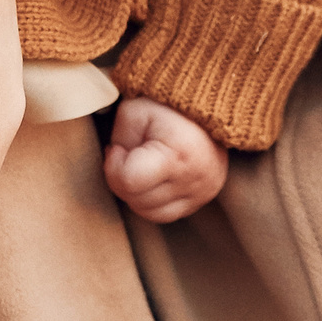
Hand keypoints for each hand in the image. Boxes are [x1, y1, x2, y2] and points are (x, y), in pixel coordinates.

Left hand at [103, 96, 229, 223]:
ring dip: (135, 193)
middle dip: (122, 180)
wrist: (208, 106)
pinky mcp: (204, 197)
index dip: (113, 166)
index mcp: (178, 156)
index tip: (117, 148)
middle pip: (136, 201)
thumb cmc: (167, 106)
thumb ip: (119, 139)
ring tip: (140, 166)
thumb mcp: (134, 110)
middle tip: (128, 156)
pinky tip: (151, 179)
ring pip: (149, 213)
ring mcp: (202, 192)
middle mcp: (194, 180)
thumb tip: (116, 163)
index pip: (129, 182)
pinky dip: (151, 201)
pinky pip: (166, 214)